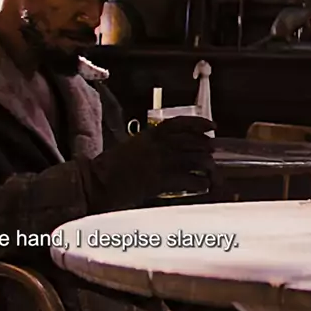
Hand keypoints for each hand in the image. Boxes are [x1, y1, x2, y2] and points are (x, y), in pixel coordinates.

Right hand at [79, 116, 216, 213]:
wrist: (98, 182)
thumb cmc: (112, 166)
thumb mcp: (133, 147)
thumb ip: (152, 146)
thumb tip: (173, 150)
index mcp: (150, 134)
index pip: (180, 124)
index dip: (199, 124)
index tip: (212, 126)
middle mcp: (157, 146)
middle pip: (192, 142)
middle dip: (206, 148)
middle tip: (213, 153)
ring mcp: (159, 163)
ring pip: (194, 160)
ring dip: (207, 167)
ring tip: (211, 173)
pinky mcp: (160, 181)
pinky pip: (188, 180)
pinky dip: (199, 183)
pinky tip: (202, 186)